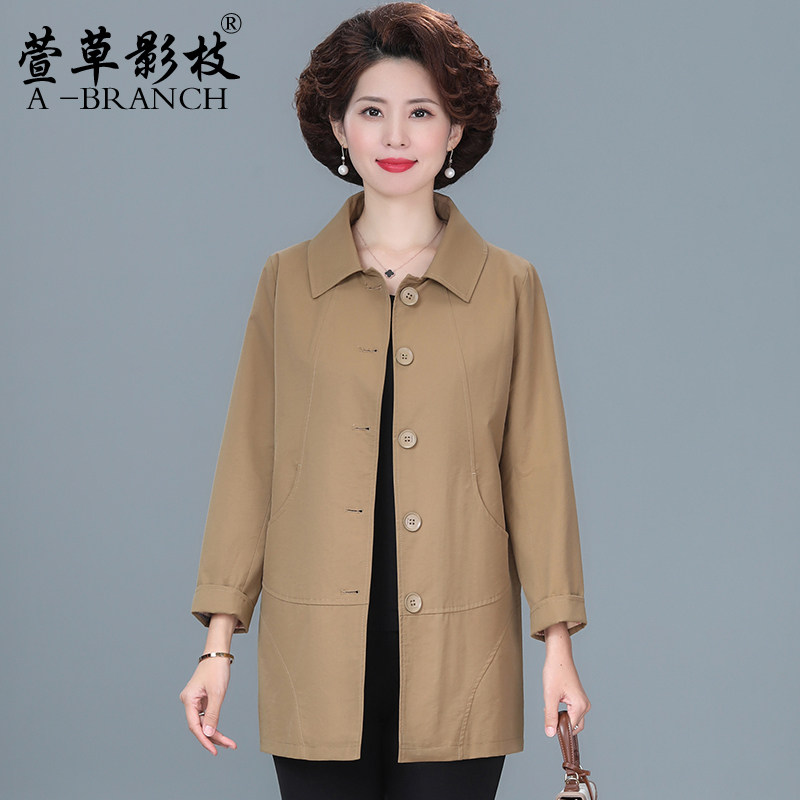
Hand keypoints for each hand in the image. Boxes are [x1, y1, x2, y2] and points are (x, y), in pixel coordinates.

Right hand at [179, 658, 237, 754]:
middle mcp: (189, 701)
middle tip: (229, 746)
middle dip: (213, 738)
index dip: (204, 740)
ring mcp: (194, 701)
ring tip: (229, 743)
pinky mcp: (201, 699)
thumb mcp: (217, 693)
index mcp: (188, 700)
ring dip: (215, 733)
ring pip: (203, 722)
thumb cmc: (217, 669)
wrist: (218, 653)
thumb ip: (212, 715)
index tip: (214, 751)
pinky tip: (222, 733)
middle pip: (199, 726)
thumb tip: (208, 734)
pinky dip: (214, 724)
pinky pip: (206, 716)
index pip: (194, 726)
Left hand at [542, 622, 590, 736]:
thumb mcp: (550, 696)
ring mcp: (583, 702)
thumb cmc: (555, 672)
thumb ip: (550, 716)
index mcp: (580, 706)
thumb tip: (550, 734)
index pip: (570, 728)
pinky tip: (554, 701)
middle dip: (560, 723)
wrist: (559, 656)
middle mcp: (585, 706)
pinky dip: (563, 711)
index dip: (558, 728)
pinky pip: (572, 712)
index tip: (548, 721)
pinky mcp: (579, 698)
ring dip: (561, 716)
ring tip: (551, 703)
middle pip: (573, 725)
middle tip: (548, 712)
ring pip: (572, 718)